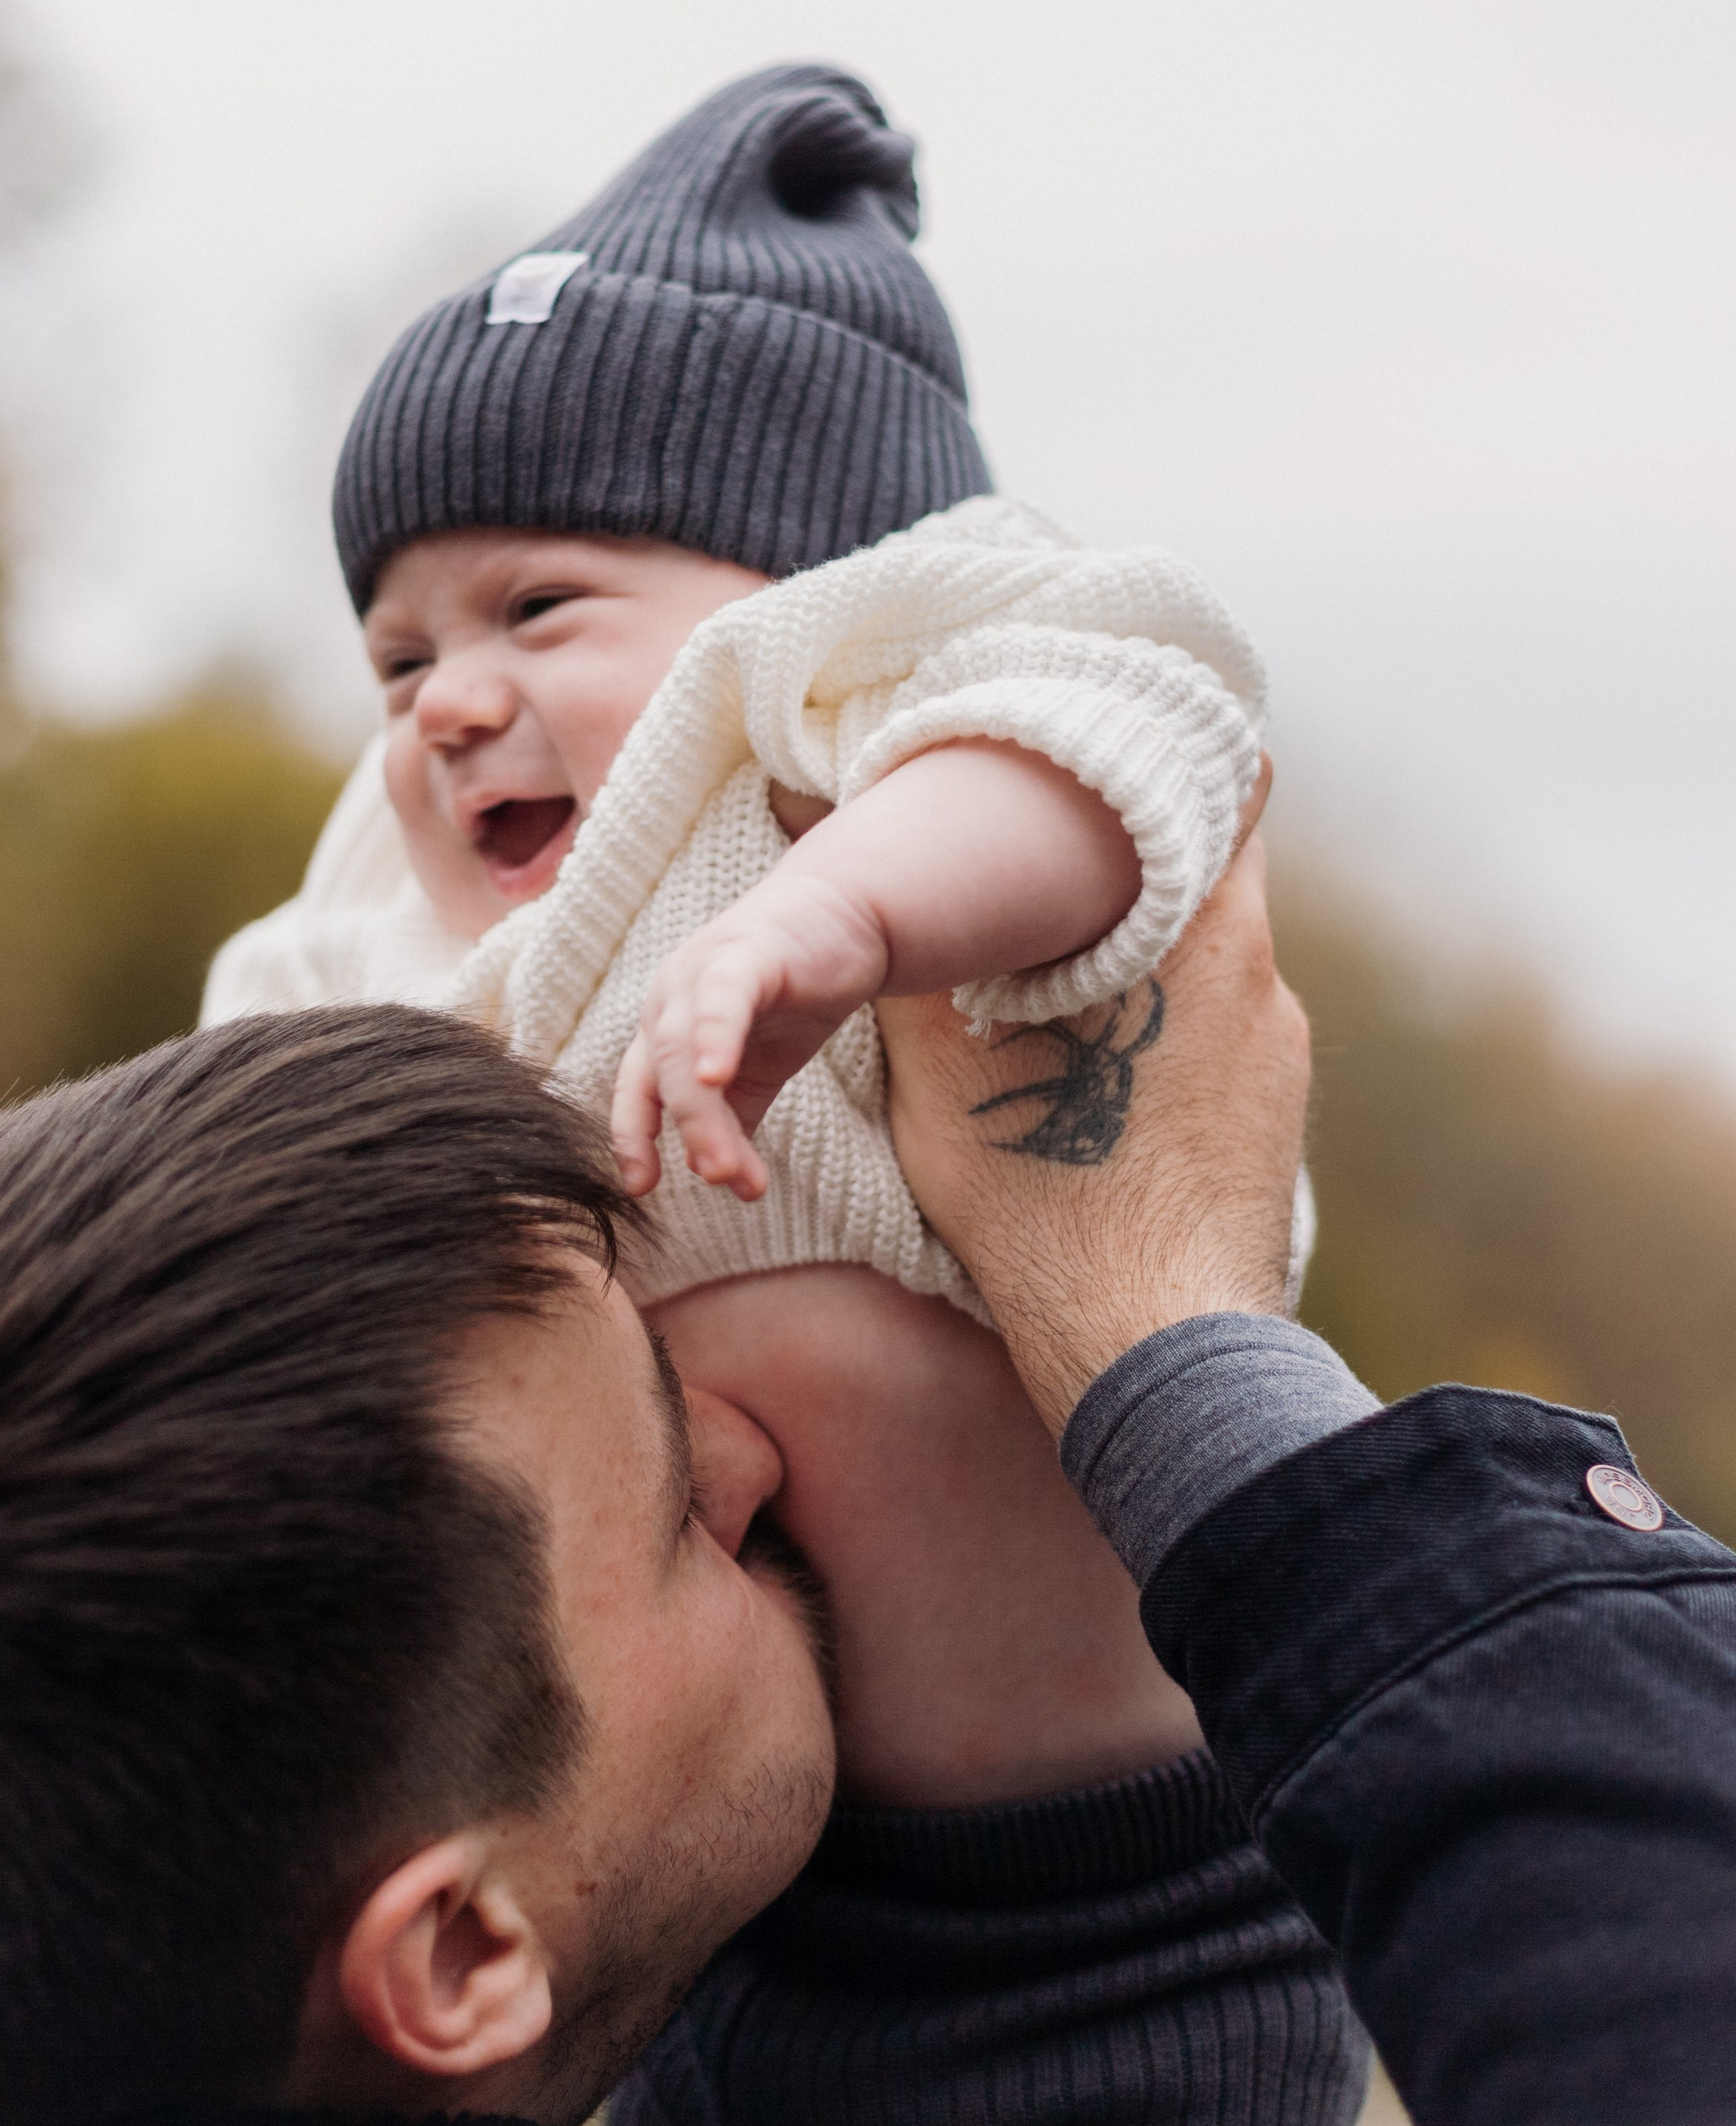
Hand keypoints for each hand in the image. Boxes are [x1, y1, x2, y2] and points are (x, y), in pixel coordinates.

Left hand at [609, 871, 889, 1198]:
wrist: (850, 915)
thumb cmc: (797, 991)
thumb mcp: (761, 1065)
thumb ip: (735, 1114)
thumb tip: (712, 1172)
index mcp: (667, 1029)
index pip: (635, 1090)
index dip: (633, 1138)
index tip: (642, 1187)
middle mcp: (670, 1000)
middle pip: (661, 1080)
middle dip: (689, 1135)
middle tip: (718, 1179)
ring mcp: (699, 973)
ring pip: (682, 1053)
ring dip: (703, 1114)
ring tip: (727, 1165)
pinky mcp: (743, 954)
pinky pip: (720, 1000)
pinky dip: (713, 1038)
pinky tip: (716, 1076)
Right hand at [877, 830, 1307, 1437]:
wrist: (1156, 1359)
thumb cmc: (1048, 1217)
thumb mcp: (945, 1080)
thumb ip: (918, 971)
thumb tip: (846, 904)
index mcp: (1200, 941)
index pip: (1222, 792)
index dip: (1166, 766)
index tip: (1104, 770)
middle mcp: (1264, 986)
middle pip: (1198, 883)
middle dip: (1121, 881)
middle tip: (1039, 886)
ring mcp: (1280, 1062)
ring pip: (1203, 972)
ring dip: (1138, 970)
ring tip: (1055, 1001)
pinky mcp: (1274, 1125)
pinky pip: (1219, 1045)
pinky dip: (1162, 1044)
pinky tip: (1100, 1092)